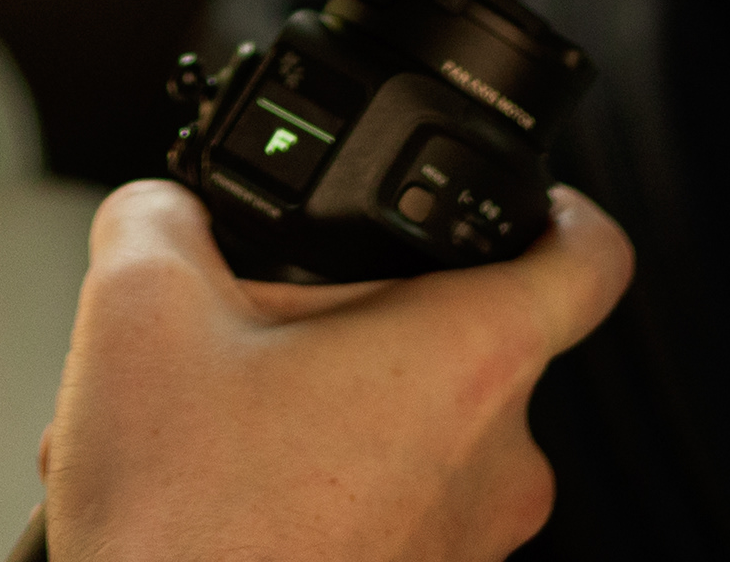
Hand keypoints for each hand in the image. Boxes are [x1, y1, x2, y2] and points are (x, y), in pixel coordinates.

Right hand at [34, 177, 633, 561]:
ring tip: (229, 424)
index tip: (538, 203)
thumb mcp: (138, 309)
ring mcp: (470, 545)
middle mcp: (500, 461)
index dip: (566, 210)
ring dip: (338, 408)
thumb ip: (162, 215)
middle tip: (275, 328)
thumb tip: (166, 210)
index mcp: (469, 359)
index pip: (591, 256)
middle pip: (473, 341)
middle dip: (373, 320)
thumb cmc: (182, 520)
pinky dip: (327, 483)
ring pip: (425, 430)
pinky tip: (236, 492)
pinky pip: (397, 506)